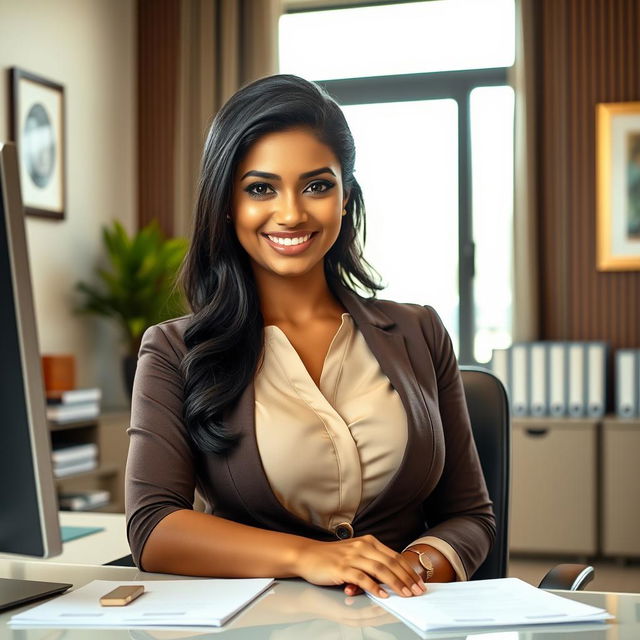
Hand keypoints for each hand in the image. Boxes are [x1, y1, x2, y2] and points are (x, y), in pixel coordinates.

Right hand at [294, 534, 426, 597]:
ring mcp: (352, 556)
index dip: (408, 570)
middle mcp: (363, 546)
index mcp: (368, 542)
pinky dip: (375, 587)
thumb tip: (393, 577)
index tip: (419, 582)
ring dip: (395, 583)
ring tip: (405, 594)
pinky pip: (362, 578)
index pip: (394, 556)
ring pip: (380, 570)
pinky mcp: (343, 567)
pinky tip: (383, 595)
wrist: (308, 555)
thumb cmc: (332, 557)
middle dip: (407, 578)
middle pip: (390, 563)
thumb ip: (372, 561)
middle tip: (417, 591)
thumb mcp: (355, 553)